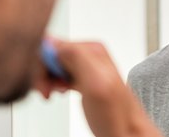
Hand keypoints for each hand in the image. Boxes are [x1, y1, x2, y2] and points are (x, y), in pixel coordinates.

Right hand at [35, 40, 161, 136]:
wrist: (126, 132)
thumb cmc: (117, 115)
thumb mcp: (96, 83)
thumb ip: (76, 58)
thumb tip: (53, 41)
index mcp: (92, 49)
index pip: (53, 44)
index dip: (42, 64)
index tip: (43, 82)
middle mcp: (89, 55)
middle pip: (52, 54)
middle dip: (43, 72)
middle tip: (47, 91)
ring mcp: (86, 67)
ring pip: (53, 64)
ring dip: (47, 79)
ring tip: (52, 93)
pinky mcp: (83, 78)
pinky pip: (60, 73)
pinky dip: (53, 83)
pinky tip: (58, 92)